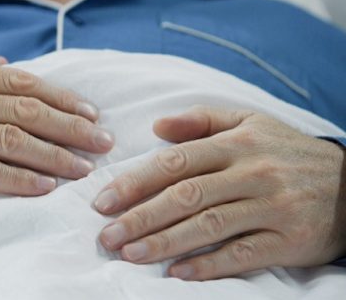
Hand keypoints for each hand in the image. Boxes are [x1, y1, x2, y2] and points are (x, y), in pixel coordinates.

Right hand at [0, 57, 113, 230]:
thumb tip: (6, 63)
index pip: (22, 83)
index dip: (63, 98)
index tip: (92, 113)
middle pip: (26, 110)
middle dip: (72, 127)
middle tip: (104, 142)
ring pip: (12, 140)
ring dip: (55, 155)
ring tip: (86, 168)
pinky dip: (19, 180)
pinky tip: (44, 188)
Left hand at [93, 106, 345, 280]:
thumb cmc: (286, 152)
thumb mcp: (250, 123)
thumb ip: (201, 120)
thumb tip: (157, 126)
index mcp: (237, 143)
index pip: (176, 162)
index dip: (135, 182)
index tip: (103, 201)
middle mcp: (253, 173)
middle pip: (186, 196)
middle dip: (140, 217)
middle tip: (107, 235)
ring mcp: (272, 208)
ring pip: (209, 226)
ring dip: (165, 242)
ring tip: (130, 254)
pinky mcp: (289, 240)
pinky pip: (242, 255)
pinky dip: (208, 265)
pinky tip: (177, 273)